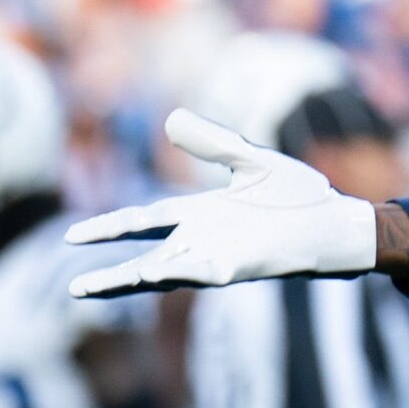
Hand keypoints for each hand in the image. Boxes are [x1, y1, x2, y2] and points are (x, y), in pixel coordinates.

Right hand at [65, 110, 377, 298]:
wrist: (337, 221)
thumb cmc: (299, 195)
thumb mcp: (252, 161)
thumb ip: (214, 142)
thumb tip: (172, 118)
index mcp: (201, 213)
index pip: (144, 221)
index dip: (109, 228)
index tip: (71, 236)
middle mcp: (204, 239)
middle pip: (145, 257)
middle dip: (110, 271)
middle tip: (72, 289)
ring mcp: (220, 256)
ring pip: (164, 273)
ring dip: (131, 279)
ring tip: (89, 288)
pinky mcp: (241, 267)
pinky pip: (202, 273)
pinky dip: (178, 274)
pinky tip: (152, 276)